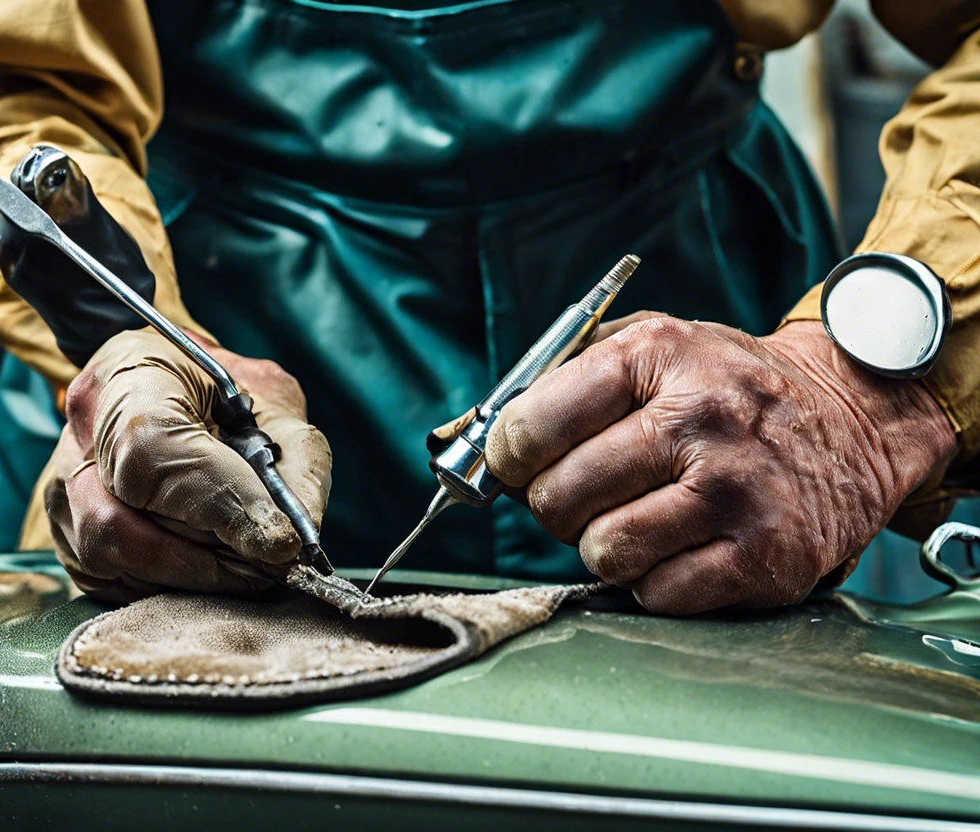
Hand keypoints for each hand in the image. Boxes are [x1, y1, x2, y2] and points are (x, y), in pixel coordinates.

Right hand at [45, 329, 330, 601]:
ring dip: (189, 579)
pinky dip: (164, 588)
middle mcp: (78, 433)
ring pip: (109, 559)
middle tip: (270, 568)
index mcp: (130, 374)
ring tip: (245, 572)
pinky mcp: (65, 533)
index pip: (151, 451)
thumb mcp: (273, 400)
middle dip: (208, 561)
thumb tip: (298, 537)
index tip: (277, 541)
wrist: (169, 384)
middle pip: (120, 522)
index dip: (217, 505)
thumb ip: (295, 459)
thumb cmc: (223, 390)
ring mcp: (60, 487)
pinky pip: (105, 582)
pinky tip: (207, 573)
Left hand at [485, 316, 956, 614]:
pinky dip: (652, 580)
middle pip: (559, 497)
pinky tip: (679, 544)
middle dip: (555, 503)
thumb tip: (471, 438)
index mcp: (659, 357)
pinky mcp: (763, 559)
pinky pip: (654, 594)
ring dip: (603, 544)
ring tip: (636, 516)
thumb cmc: (727, 388)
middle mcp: (699, 421)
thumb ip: (561, 380)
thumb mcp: (653, 348)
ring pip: (602, 551)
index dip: (508, 454)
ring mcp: (735, 494)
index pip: (535, 421)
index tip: (516, 463)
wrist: (852, 421)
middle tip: (582, 493)